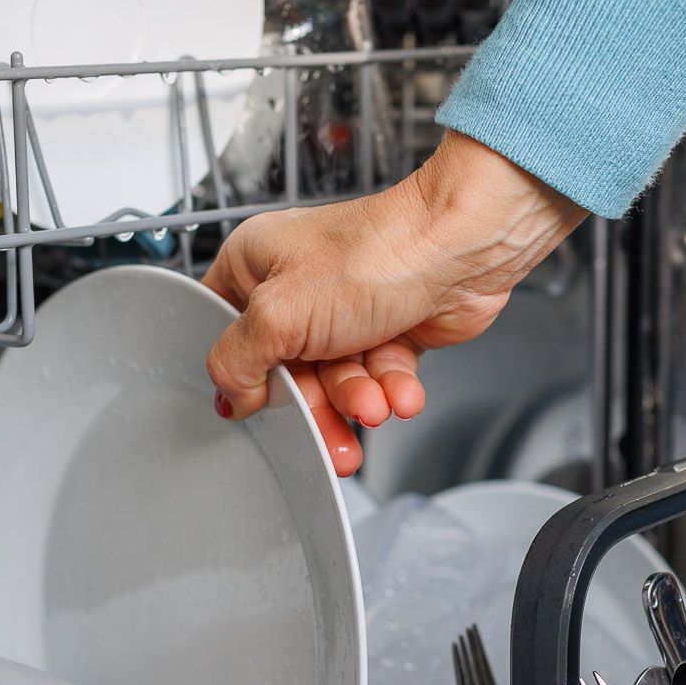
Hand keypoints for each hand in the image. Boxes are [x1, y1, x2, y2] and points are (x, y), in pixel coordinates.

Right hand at [203, 131, 588, 474]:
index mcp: (256, 265)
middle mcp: (297, 286)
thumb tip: (230, 395)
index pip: (224, 331)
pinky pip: (377, 377)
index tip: (256, 403)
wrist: (462, 250)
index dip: (238, 372)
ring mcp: (343, 308)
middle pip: (286, 370)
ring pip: (335, 381)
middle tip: (330, 435)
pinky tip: (399, 393)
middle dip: (315, 407)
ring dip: (357, 401)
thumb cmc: (376, 254)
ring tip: (374, 406)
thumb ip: (237, 361)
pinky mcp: (387, 328)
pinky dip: (390, 390)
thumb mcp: (279, 315)